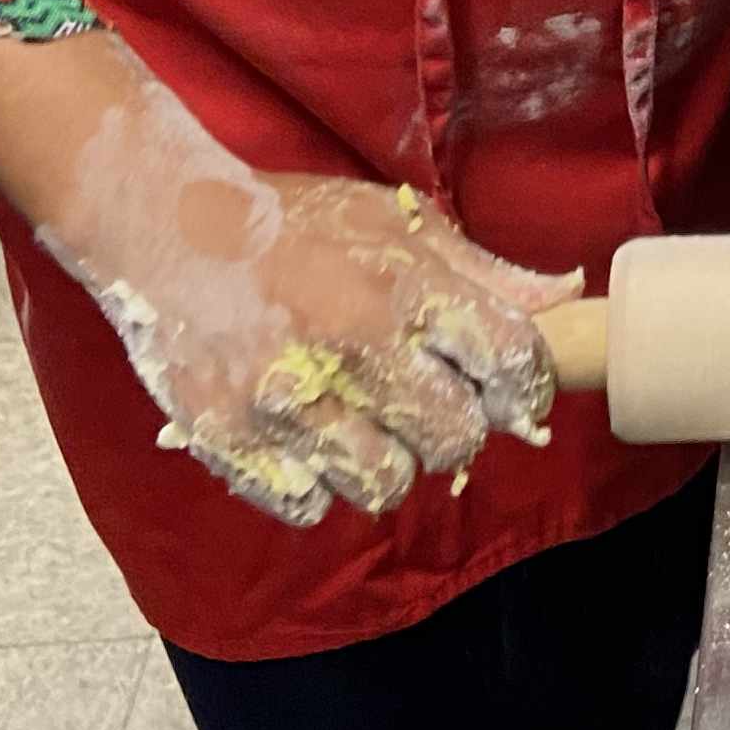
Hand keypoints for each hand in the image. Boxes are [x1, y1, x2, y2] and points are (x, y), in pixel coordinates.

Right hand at [43, 82, 570, 524]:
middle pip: (455, 440)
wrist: (162, 223)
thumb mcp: (396, 223)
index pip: (509, 363)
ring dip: (385, 462)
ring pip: (384, 486)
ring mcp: (284, 401)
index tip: (509, 389)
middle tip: (424, 401)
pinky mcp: (228, 440)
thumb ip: (483, 273)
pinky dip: (316, 486)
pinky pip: (308, 507)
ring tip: (361, 419)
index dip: (524, 386)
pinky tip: (308, 439)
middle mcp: (349, 347)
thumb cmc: (291, 221)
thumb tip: (567, 297)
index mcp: (401, 286)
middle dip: (453, 427)